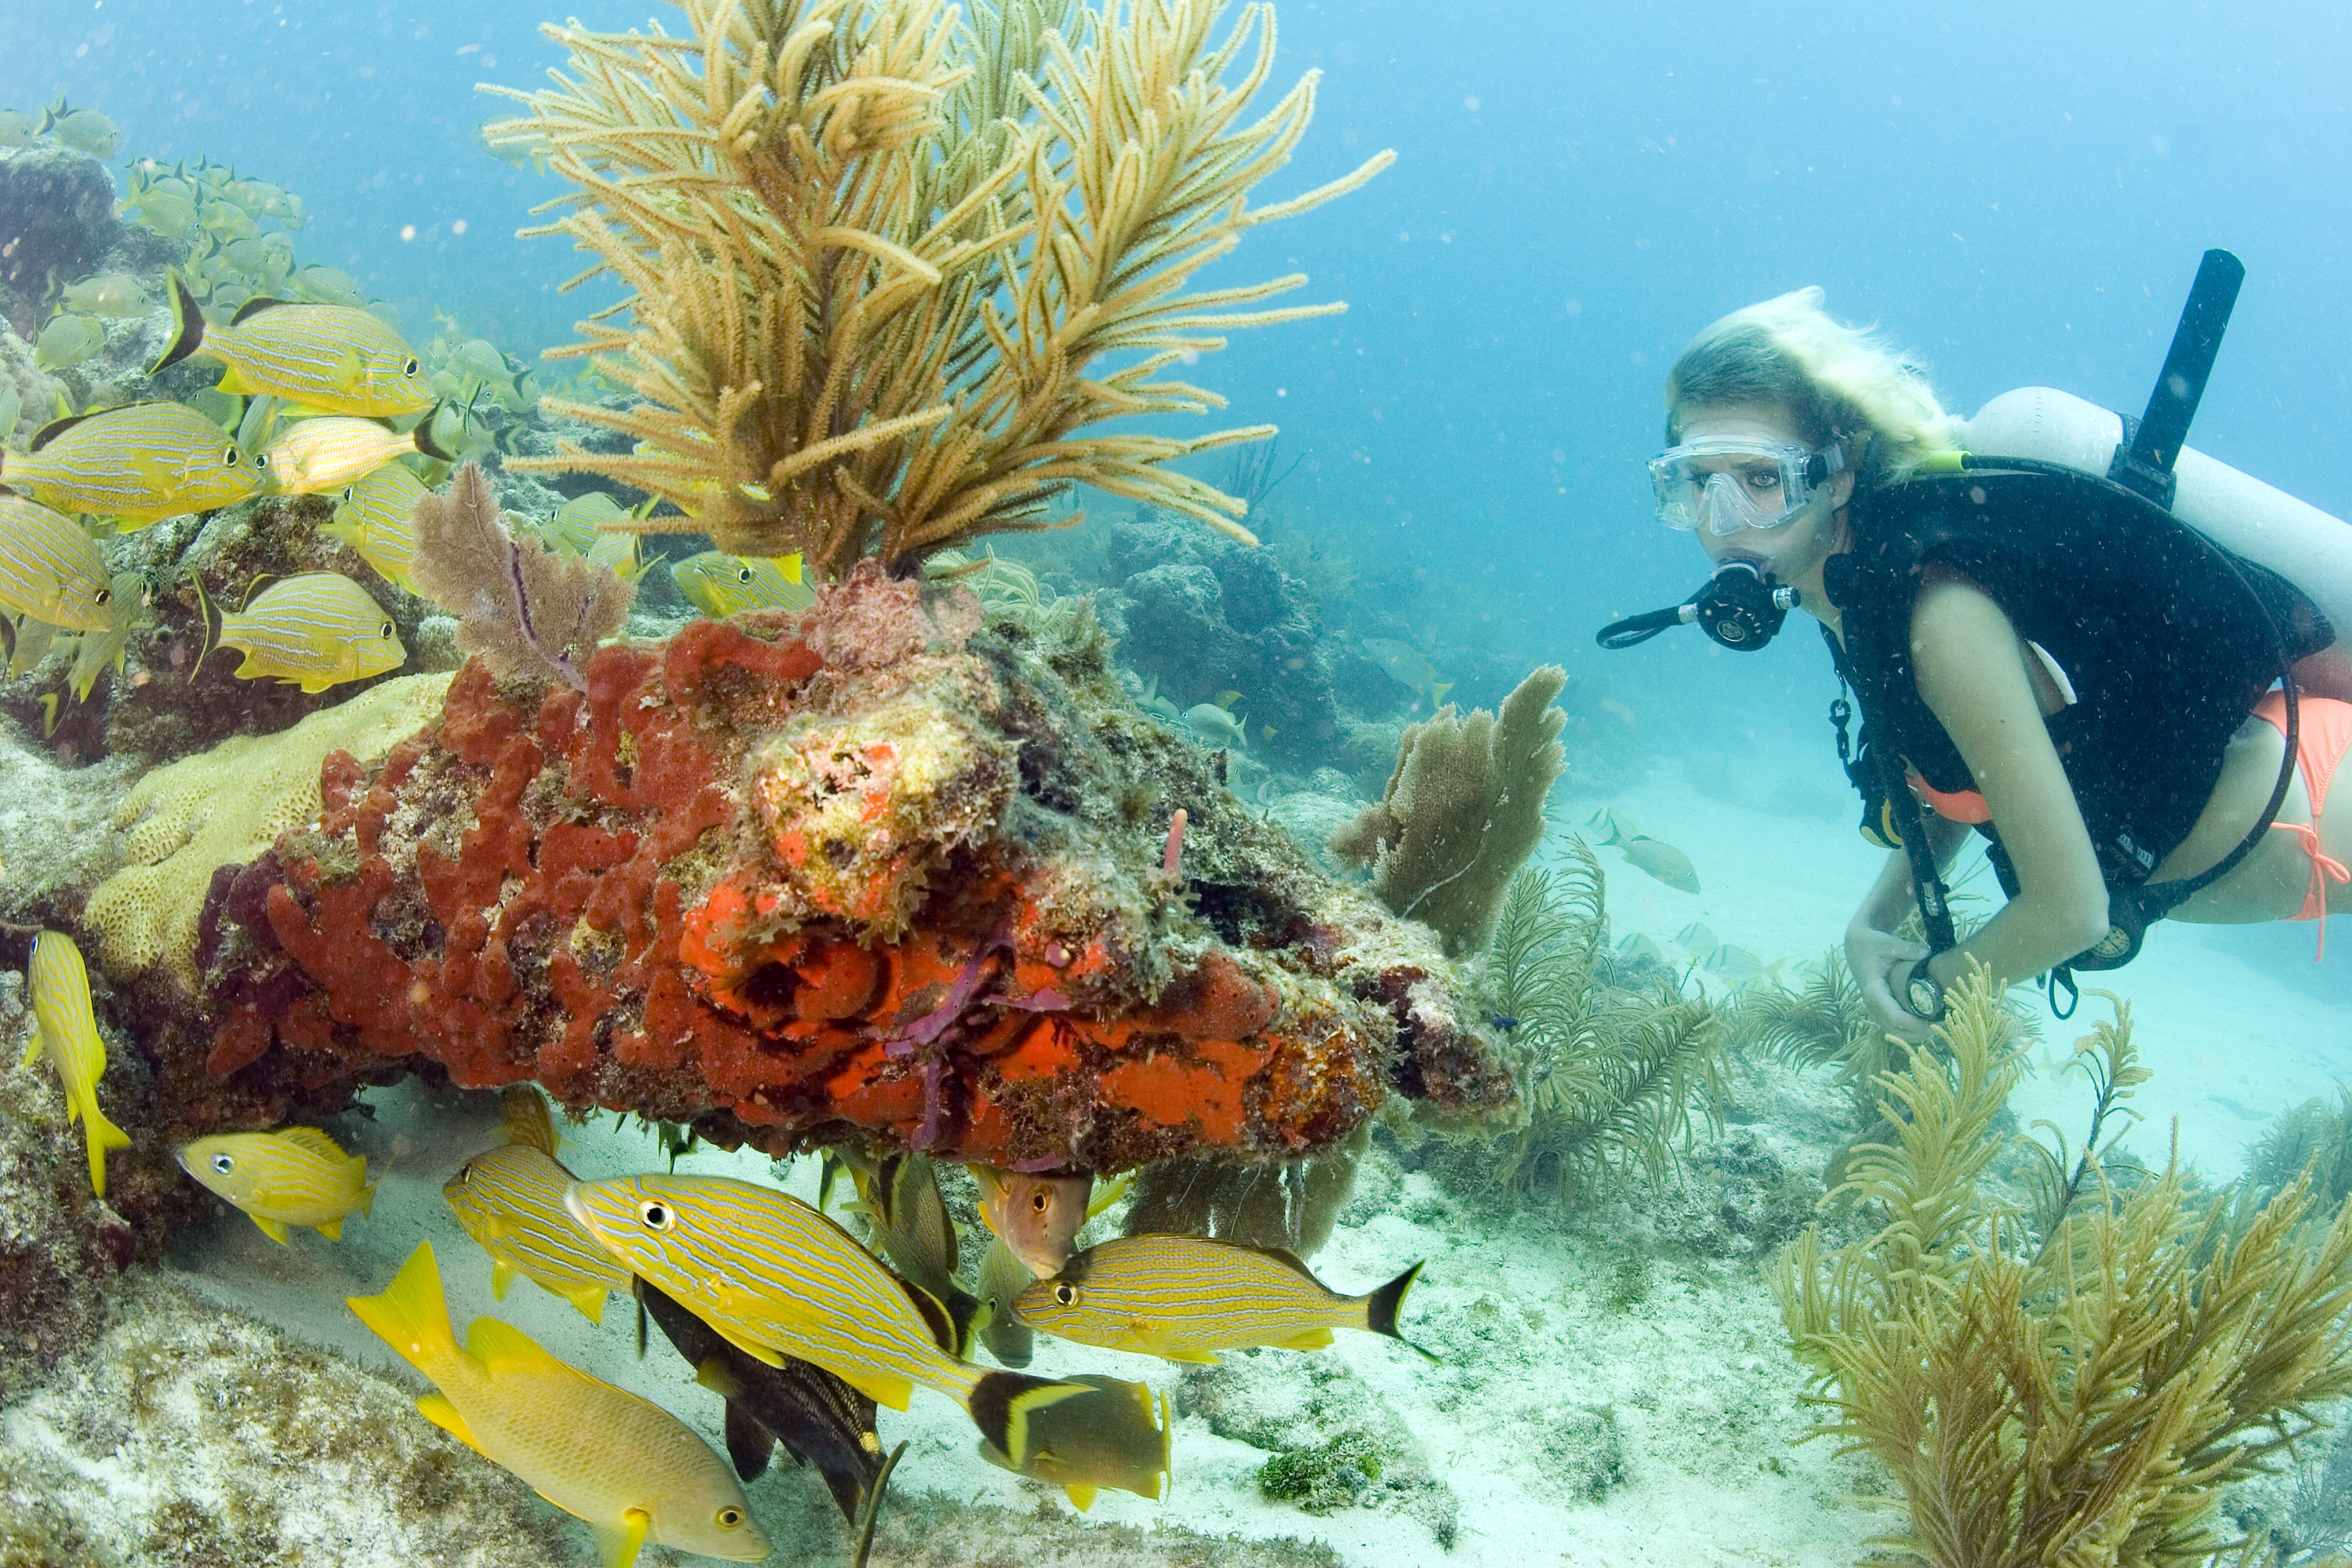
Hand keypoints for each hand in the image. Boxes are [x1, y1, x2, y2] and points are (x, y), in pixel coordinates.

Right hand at [1846, 923, 1934, 1043]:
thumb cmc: (1871, 944)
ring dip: (1914, 1034)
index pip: (1894, 1017)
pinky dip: (1909, 1029)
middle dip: (1917, 1034)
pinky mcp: (1879, 1008)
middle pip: (1894, 1030)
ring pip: (1893, 1031)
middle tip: (1941, 1027)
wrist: (1856, 946)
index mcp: (1874, 991)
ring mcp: (1874, 1008)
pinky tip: (1926, 1023)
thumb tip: (1927, 953)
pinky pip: (1893, 1025)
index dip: (1914, 1024)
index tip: (1934, 1024)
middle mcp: (1872, 1004)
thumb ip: (1906, 949)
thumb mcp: (1886, 942)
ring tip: (1937, 1027)